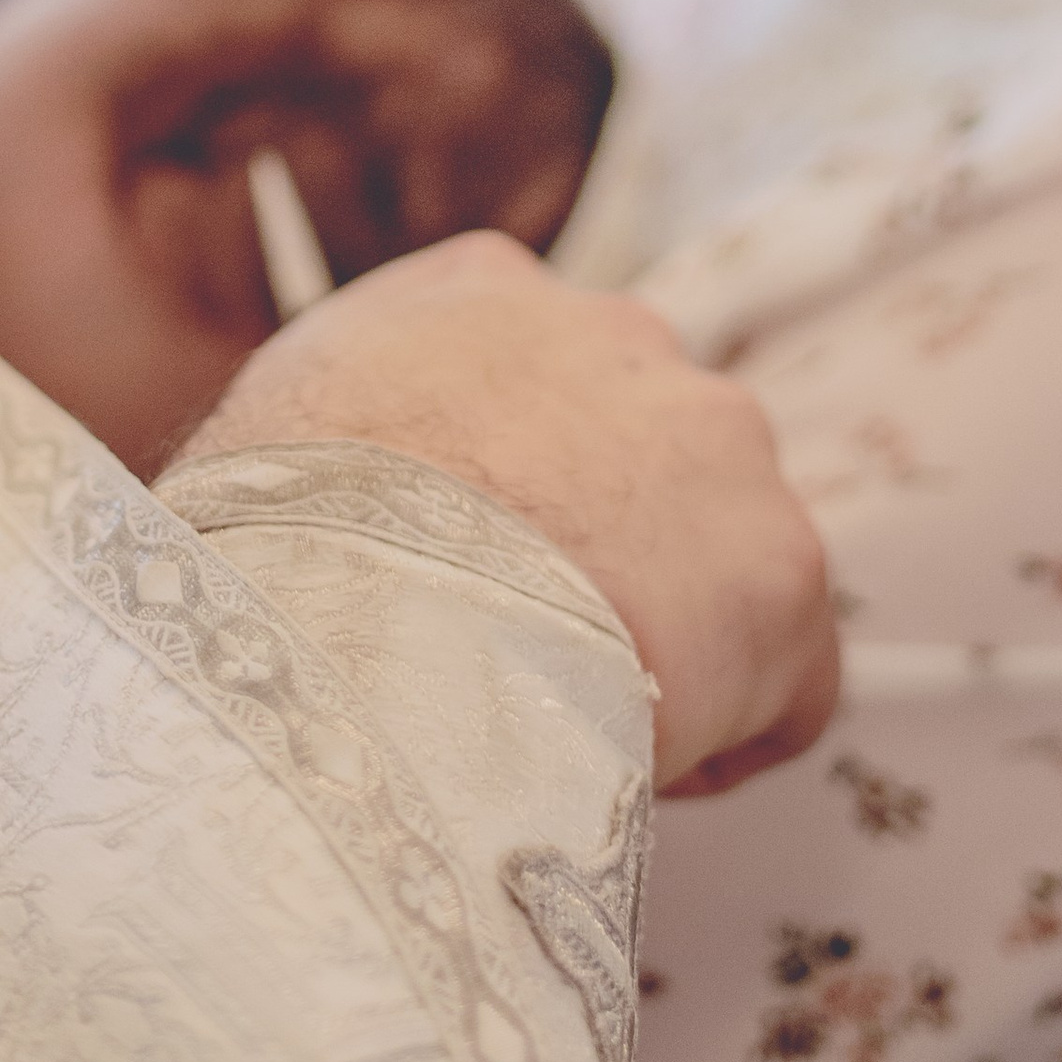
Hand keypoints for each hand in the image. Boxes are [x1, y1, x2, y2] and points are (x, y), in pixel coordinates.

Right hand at [173, 235, 839, 795]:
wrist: (356, 611)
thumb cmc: (279, 541)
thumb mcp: (279, 425)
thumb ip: (353, 425)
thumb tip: (353, 501)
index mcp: (484, 290)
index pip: (535, 371)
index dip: (518, 488)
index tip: (487, 563)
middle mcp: (618, 333)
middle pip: (643, 453)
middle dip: (609, 548)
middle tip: (532, 650)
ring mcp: (714, 436)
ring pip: (717, 559)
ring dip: (670, 634)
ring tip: (579, 722)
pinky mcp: (782, 562)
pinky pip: (782, 677)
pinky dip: (729, 737)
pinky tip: (639, 771)